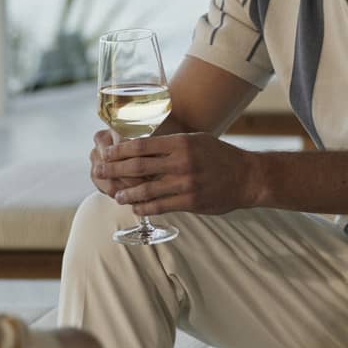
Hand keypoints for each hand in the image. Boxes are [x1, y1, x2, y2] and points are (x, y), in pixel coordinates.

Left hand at [95, 132, 259, 215]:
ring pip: (146, 190)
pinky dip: (145, 208)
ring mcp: (185, 183)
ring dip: (127, 193)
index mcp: (180, 143)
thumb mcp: (196, 140)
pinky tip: (136, 208)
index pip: (141, 145)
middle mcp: (181, 162)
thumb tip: (142, 143)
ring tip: (117, 196)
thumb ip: (171, 143)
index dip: (119, 150)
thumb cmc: (220, 156)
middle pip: (137, 167)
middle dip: (114, 170)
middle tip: (100, 172)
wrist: (248, 177)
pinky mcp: (191, 201)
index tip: (106, 153)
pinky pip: (160, 206)